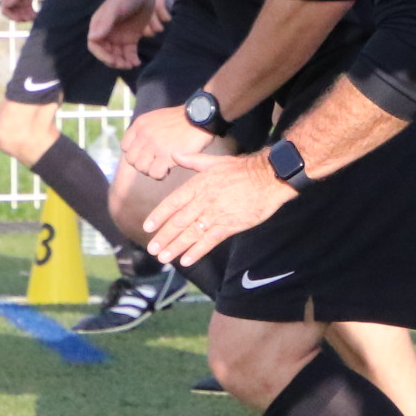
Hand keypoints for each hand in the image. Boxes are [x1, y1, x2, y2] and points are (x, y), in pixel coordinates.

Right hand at [0, 0, 39, 23]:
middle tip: (31, 17)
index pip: (5, 11)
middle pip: (15, 14)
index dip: (11, 17)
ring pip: (22, 14)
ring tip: (35, 15)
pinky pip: (28, 10)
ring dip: (28, 17)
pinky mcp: (27, 0)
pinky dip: (32, 13)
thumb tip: (7, 5)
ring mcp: (20, 0)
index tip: (20, 18)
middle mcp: (12, 0)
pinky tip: (38, 13)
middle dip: (22, 17)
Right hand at [86, 0, 164, 68]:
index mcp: (99, 26)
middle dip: (113, 61)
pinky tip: (136, 62)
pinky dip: (132, 59)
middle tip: (123, 64)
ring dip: (123, 62)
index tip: (112, 60)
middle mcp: (107, 33)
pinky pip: (129, 53)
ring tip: (131, 64)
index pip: (95, 45)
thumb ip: (104, 23)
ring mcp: (119, 37)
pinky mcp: (131, 38)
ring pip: (118, 55)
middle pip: (106, 53)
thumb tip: (92, 38)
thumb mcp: (114, 9)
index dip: (101, 55)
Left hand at [124, 105, 223, 177]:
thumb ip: (146, 130)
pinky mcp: (166, 156)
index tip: (146, 155)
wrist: (200, 116)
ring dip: (152, 170)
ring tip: (162, 166)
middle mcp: (144, 135)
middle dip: (143, 164)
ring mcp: (154, 146)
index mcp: (140, 124)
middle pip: (132, 160)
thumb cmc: (182, 119)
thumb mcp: (157, 118)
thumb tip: (141, 147)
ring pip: (142, 168)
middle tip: (155, 163)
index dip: (135, 154)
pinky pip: (155, 173)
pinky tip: (168, 169)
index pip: (125, 147)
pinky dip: (161, 174)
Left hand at [145, 151, 294, 265]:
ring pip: (191, 233)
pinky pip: (210, 240)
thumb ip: (192, 160)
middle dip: (164, 237)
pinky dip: (197, 251)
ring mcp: (216, 214)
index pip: (173, 202)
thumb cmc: (241, 169)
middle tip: (152, 249)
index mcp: (198, 184)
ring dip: (176, 247)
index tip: (148, 227)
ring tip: (163, 258)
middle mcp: (204, 200)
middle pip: (179, 221)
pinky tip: (186, 260)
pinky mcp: (230, 225)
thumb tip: (174, 154)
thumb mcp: (214, 161)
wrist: (268, 177)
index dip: (159, 215)